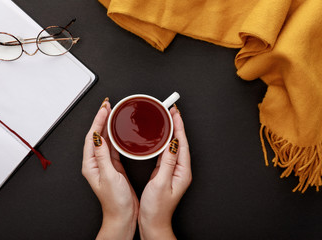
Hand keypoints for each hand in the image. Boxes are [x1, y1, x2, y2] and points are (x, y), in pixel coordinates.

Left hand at [82, 98, 138, 239]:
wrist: (123, 216)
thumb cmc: (115, 201)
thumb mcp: (108, 176)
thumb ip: (103, 156)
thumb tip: (98, 136)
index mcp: (91, 164)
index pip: (92, 136)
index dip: (98, 120)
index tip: (105, 108)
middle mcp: (96, 162)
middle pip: (97, 135)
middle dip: (102, 119)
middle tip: (109, 105)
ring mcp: (105, 164)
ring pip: (105, 139)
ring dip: (108, 125)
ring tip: (113, 113)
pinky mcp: (114, 166)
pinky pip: (113, 146)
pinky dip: (115, 135)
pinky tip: (119, 130)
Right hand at [138, 106, 191, 239]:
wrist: (153, 223)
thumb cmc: (157, 209)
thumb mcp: (162, 183)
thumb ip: (167, 162)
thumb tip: (172, 143)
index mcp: (182, 171)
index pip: (182, 143)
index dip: (179, 126)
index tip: (175, 113)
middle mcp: (180, 170)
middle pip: (180, 142)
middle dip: (176, 125)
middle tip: (170, 110)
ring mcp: (173, 171)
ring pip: (173, 145)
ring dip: (171, 131)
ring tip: (166, 119)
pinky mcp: (165, 173)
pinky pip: (167, 152)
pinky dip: (164, 141)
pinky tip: (160, 137)